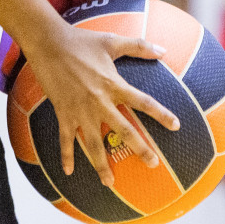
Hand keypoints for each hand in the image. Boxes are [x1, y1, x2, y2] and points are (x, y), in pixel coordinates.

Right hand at [22, 23, 181, 187]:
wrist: (49, 43)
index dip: (161, 114)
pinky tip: (68, 173)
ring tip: (110, 183)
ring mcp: (81, 111)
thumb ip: (139, 46)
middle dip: (140, 149)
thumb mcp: (112, 41)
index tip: (176, 126)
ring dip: (102, 164)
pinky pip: (66, 140)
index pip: (143, 102)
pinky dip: (66, 156)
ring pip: (94, 143)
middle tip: (153, 164)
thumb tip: (164, 50)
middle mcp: (100, 102)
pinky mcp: (63, 114)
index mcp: (114, 85)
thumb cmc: (81, 40)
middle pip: (124, 130)